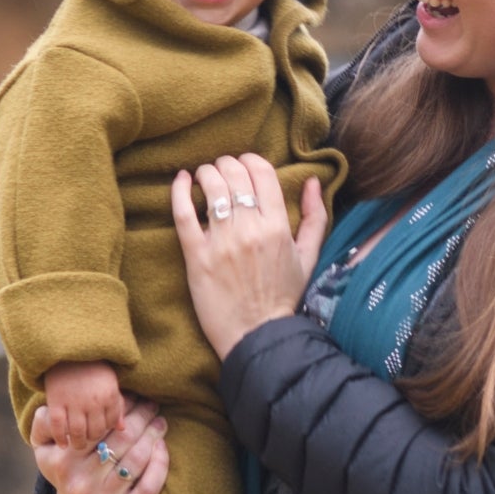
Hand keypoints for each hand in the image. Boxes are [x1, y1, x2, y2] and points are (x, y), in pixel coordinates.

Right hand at [34, 399, 168, 493]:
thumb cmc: (70, 473)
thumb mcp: (47, 451)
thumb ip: (45, 424)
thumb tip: (53, 406)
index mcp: (62, 462)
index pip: (98, 426)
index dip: (120, 408)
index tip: (135, 396)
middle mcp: (79, 484)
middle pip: (121, 440)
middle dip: (141, 417)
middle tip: (152, 405)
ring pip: (136, 461)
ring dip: (153, 436)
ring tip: (160, 422)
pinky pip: (147, 488)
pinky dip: (160, 465)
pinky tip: (162, 448)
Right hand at [42, 361, 125, 451]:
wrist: (68, 350)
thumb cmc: (92, 369)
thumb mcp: (109, 384)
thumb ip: (116, 406)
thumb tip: (122, 429)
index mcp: (109, 395)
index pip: (110, 424)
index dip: (105, 432)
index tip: (100, 435)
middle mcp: (93, 401)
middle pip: (95, 432)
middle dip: (92, 440)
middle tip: (88, 444)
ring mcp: (74, 402)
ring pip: (77, 432)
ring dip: (77, 443)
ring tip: (76, 446)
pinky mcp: (56, 401)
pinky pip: (58, 425)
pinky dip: (59, 437)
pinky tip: (62, 443)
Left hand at [172, 156, 327, 362]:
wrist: (258, 334)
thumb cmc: (283, 296)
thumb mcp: (308, 256)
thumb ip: (315, 217)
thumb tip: (311, 181)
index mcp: (277, 227)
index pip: (262, 173)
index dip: (251, 160)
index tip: (245, 163)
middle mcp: (249, 230)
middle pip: (234, 175)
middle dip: (226, 163)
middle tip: (222, 168)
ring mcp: (221, 243)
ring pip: (210, 188)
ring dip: (206, 172)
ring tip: (205, 176)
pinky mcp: (197, 257)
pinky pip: (183, 214)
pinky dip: (179, 191)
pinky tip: (181, 180)